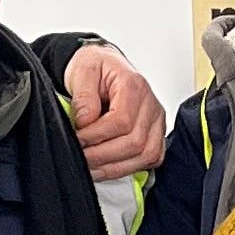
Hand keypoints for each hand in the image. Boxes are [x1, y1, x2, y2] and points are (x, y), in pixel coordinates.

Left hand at [65, 44, 165, 181]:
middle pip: (135, 142)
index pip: (122, 121)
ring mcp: (157, 121)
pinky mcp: (156, 134)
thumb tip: (85, 123)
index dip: (97, 135)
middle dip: (103, 156)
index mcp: (134, 85)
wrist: (103, 67)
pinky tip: (107, 166)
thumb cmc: (96, 68)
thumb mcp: (82, 71)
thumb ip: (83, 96)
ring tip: (91, 166)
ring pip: (146, 155)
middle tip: (81, 156)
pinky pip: (151, 158)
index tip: (77, 138)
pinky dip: (128, 167)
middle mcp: (151, 104)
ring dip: (115, 166)